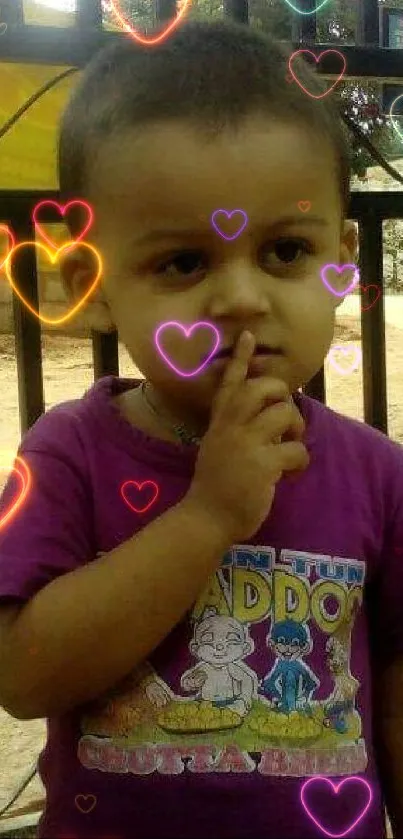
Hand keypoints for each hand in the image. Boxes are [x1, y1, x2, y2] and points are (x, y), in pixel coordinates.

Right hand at [187, 330, 309, 541]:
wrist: (206, 518)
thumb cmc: (215, 486)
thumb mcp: (217, 448)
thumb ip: (234, 430)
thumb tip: (269, 418)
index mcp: (219, 422)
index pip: (230, 383)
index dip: (242, 359)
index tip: (249, 336)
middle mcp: (230, 427)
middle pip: (262, 388)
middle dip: (283, 395)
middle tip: (286, 416)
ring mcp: (245, 444)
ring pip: (283, 413)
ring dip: (296, 427)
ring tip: (291, 445)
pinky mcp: (262, 464)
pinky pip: (296, 449)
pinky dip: (301, 460)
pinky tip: (292, 474)